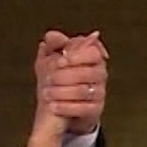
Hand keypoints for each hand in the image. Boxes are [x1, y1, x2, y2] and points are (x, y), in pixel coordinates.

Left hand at [30, 30, 108, 146]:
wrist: (60, 109)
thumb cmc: (58, 79)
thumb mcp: (51, 59)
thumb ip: (52, 45)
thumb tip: (51, 35)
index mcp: (93, 58)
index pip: (94, 52)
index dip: (77, 56)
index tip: (59, 61)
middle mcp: (100, 74)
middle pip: (90, 72)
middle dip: (66, 75)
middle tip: (48, 78)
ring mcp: (100, 93)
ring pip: (84, 91)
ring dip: (62, 92)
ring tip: (46, 93)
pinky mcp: (95, 110)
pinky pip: (83, 108)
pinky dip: (66, 107)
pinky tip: (52, 106)